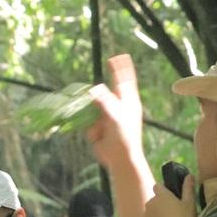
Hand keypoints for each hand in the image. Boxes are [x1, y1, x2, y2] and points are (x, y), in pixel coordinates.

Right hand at [85, 55, 147, 175]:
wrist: (120, 159)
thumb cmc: (124, 137)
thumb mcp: (116, 116)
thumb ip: (105, 101)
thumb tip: (94, 89)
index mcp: (128, 101)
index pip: (124, 80)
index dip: (120, 68)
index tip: (116, 57)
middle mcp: (118, 107)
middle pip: (107, 91)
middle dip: (100, 89)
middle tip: (95, 82)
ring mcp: (107, 116)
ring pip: (94, 106)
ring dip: (92, 112)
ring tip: (100, 125)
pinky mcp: (98, 127)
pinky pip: (88, 120)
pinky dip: (89, 127)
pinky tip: (97, 136)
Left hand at [146, 171, 198, 216]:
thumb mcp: (189, 204)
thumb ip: (188, 188)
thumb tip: (189, 175)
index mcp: (161, 195)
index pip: (158, 186)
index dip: (165, 190)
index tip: (173, 197)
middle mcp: (150, 203)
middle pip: (155, 200)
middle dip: (162, 204)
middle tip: (174, 213)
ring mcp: (144, 216)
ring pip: (151, 212)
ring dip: (157, 215)